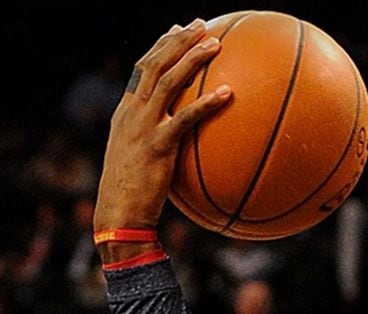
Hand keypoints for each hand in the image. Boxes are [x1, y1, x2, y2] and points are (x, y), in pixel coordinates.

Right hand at [93, 19, 230, 248]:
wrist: (118, 214)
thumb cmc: (134, 192)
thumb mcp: (141, 157)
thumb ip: (158, 137)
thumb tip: (183, 134)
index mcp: (126, 112)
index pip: (142, 68)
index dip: (161, 45)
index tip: (180, 28)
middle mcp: (131, 112)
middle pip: (154, 65)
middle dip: (178, 40)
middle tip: (202, 25)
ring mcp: (142, 127)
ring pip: (167, 82)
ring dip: (192, 60)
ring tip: (216, 44)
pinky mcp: (157, 146)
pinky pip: (185, 119)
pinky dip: (206, 104)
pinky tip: (228, 94)